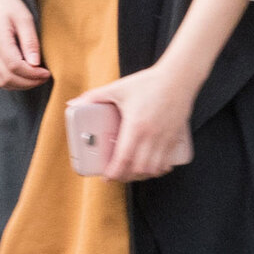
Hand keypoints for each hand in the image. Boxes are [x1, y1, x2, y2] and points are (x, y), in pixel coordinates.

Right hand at [0, 0, 48, 90]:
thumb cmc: (8, 5)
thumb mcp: (24, 18)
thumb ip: (30, 41)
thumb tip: (36, 64)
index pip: (14, 67)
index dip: (32, 74)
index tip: (47, 73)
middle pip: (7, 78)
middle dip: (28, 82)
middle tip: (44, 77)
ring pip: (0, 81)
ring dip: (20, 85)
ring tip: (36, 78)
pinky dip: (10, 81)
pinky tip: (24, 76)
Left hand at [82, 56, 197, 180]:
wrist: (179, 77)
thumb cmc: (149, 82)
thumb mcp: (119, 88)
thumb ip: (95, 96)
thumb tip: (73, 103)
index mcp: (136, 126)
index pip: (123, 158)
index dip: (114, 172)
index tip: (106, 177)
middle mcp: (152, 135)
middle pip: (138, 168)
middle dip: (126, 177)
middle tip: (116, 175)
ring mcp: (165, 137)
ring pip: (154, 168)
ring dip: (142, 175)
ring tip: (133, 173)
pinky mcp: (176, 137)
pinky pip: (168, 161)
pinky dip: (159, 169)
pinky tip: (152, 167)